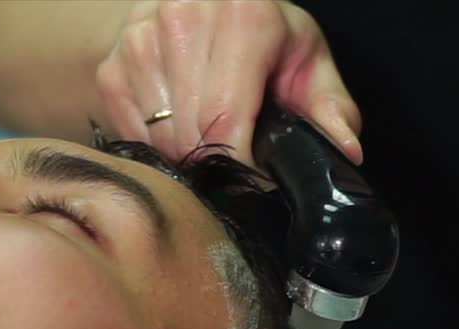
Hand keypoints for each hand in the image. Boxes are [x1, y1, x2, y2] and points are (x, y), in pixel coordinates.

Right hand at [95, 0, 361, 165]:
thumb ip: (330, 107)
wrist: (197, 3)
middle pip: (191, 136)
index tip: (259, 180)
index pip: (226, 120)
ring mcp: (140, 41)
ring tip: (210, 141)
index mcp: (242, 17)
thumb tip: (346, 151)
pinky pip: (133, 136)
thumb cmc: (260, 35)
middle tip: (238, 164)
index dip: (243, 166)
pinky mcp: (111, 66)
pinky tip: (179, 128)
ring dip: (187, 157)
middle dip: (217, 165)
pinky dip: (158, 146)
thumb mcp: (305, 60)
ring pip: (161, 141)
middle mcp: (184, 19)